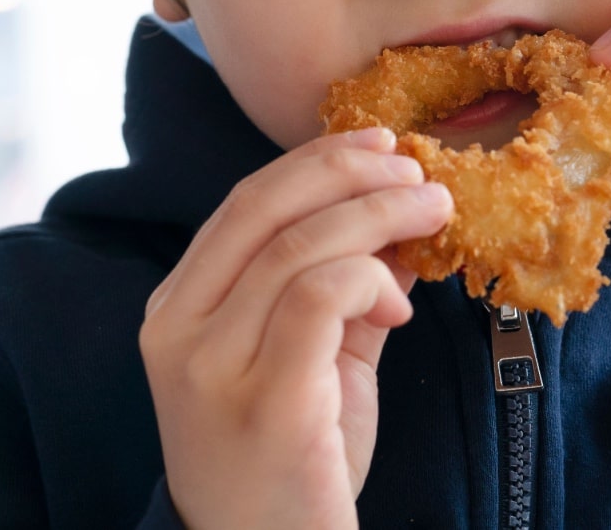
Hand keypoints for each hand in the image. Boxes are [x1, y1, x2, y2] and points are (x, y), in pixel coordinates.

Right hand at [138, 128, 451, 528]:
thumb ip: (341, 291)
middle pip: (266, 209)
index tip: (379, 145)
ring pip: (299, 249)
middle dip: (352, 175)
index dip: (316, 162)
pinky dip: (370, 280)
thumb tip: (397, 220)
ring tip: (434, 217)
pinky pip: (320, 299)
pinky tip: (399, 307)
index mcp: (176, 310)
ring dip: (380, 218)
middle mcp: (178, 332)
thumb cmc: (290, 465)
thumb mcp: (310, 360)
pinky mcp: (267, 402)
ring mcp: (213, 369)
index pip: (244, 204)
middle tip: (418, 175)